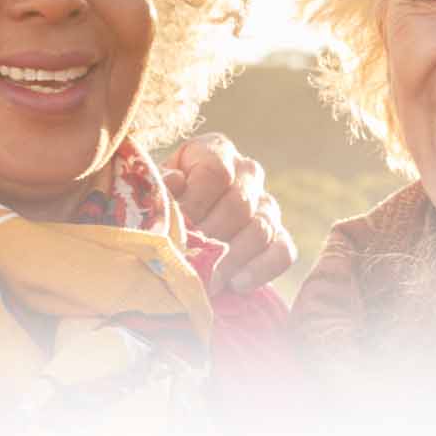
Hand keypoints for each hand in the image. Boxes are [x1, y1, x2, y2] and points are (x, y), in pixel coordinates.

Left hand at [169, 133, 292, 293]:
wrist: (179, 229)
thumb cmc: (161, 205)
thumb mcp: (153, 191)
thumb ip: (160, 188)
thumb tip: (176, 183)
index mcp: (215, 151)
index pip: (216, 172)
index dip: (196, 203)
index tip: (175, 229)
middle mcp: (248, 172)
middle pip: (240, 203)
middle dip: (211, 238)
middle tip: (189, 263)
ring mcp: (267, 204)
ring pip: (262, 228)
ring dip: (232, 259)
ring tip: (207, 280)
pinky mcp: (279, 236)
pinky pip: (283, 251)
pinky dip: (261, 269)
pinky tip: (236, 284)